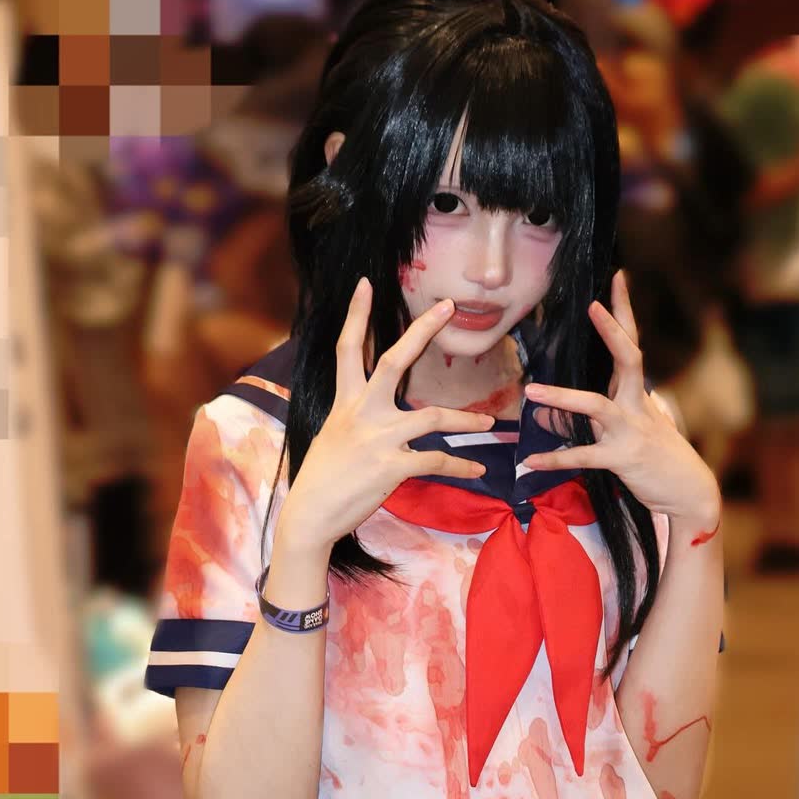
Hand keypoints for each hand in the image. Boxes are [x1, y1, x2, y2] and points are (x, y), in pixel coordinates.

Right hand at [279, 278, 494, 551]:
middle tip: (449, 307)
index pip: (348, 349)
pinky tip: (477, 470)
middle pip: (393, 360)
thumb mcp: (334, 434)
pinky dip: (461, 466)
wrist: (310, 514)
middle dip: (422, 331)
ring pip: (434, 417)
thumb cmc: (323, 477)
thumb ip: (356, 415)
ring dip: (467, 420)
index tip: (366, 284)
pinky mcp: (392, 467)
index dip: (356, 315)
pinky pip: (437, 460)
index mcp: (345, 402)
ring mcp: (379, 438)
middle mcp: (362, 412)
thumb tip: (372, 404)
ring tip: (488, 423)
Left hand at [523, 270, 719, 524]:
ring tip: (531, 393)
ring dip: (562, 399)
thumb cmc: (657, 459)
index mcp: (637, 393)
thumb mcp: (619, 435)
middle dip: (612, 331)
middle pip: (628, 358)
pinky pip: (583, 456)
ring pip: (596, 406)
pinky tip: (529, 462)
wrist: (689, 493)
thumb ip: (580, 423)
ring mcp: (631, 430)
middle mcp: (637, 404)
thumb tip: (544, 414)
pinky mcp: (623, 459)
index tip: (617, 277)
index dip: (624, 311)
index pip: (631, 343)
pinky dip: (554, 459)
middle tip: (592, 305)